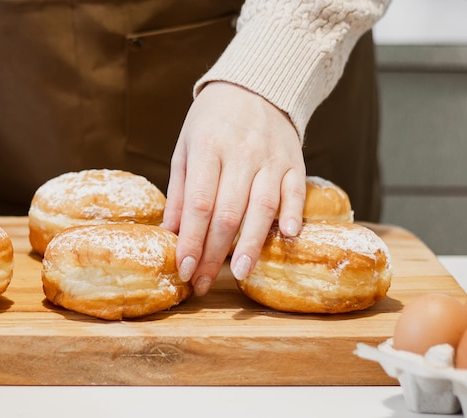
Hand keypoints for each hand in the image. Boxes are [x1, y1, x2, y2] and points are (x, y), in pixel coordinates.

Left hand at [162, 81, 305, 295]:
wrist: (254, 86)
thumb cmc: (212, 122)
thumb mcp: (186, 147)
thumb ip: (180, 190)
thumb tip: (171, 233)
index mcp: (207, 148)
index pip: (199, 204)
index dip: (191, 241)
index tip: (184, 269)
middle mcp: (240, 154)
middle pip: (228, 212)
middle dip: (214, 253)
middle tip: (203, 283)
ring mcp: (270, 157)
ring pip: (262, 206)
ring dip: (251, 243)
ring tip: (239, 274)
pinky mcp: (294, 160)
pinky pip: (296, 190)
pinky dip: (292, 213)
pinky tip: (287, 236)